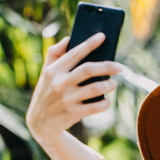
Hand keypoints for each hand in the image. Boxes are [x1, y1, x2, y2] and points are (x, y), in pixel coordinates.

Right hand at [25, 33, 122, 147]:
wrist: (39, 123)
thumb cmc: (46, 93)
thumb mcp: (45, 73)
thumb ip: (54, 54)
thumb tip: (68, 39)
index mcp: (53, 70)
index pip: (75, 53)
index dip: (90, 43)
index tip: (102, 36)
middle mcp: (59, 83)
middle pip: (89, 70)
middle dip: (107, 66)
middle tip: (119, 67)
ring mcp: (66, 99)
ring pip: (95, 88)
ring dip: (109, 85)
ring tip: (113, 84)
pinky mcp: (73, 113)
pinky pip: (96, 106)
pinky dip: (105, 103)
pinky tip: (106, 100)